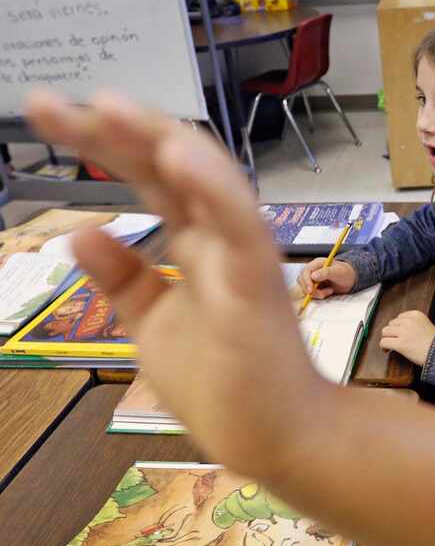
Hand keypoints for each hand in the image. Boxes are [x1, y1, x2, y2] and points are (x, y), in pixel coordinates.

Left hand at [24, 89, 331, 477]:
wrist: (276, 440)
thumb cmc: (225, 383)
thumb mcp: (154, 322)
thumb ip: (123, 277)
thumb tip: (82, 231)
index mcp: (195, 242)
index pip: (148, 179)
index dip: (101, 144)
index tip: (47, 114)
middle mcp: (219, 237)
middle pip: (169, 166)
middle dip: (112, 130)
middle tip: (46, 105)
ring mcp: (242, 256)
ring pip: (208, 180)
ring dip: (160, 140)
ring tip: (105, 106)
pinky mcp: (260, 285)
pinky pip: (241, 227)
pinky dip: (213, 188)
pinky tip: (173, 155)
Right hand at [297, 258, 355, 298]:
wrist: (350, 279)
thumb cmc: (345, 273)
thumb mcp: (337, 272)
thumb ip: (326, 273)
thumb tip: (313, 276)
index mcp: (317, 263)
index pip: (305, 272)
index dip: (306, 281)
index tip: (311, 290)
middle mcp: (313, 271)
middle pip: (302, 281)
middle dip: (311, 290)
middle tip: (323, 294)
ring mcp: (312, 279)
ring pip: (306, 289)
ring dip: (316, 293)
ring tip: (330, 290)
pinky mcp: (314, 286)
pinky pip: (311, 293)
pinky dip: (318, 295)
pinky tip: (328, 291)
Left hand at [379, 310, 434, 365]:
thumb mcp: (426, 325)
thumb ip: (414, 323)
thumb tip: (399, 328)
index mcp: (416, 314)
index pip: (399, 317)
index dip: (398, 326)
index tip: (399, 333)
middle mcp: (408, 321)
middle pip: (391, 323)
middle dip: (392, 332)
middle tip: (394, 340)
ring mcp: (404, 332)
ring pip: (385, 332)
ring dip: (387, 338)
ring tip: (390, 344)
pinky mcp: (400, 344)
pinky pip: (384, 342)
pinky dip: (383, 346)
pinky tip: (387, 350)